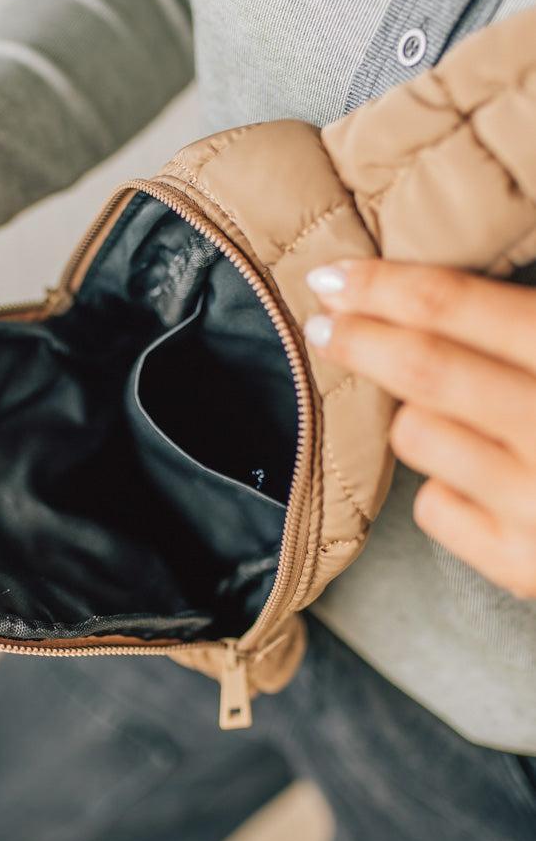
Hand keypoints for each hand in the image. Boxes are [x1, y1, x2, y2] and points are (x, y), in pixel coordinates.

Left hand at [304, 259, 535, 597]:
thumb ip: (525, 324)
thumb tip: (438, 288)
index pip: (456, 307)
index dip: (384, 285)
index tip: (334, 275)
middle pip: (421, 369)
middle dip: (360, 338)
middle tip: (325, 324)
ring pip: (416, 434)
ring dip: (418, 414)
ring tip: (462, 417)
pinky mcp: (521, 565)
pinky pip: (431, 506)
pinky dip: (445, 486)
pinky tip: (483, 480)